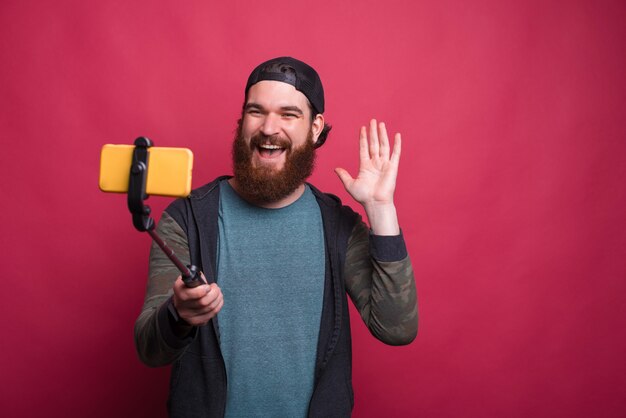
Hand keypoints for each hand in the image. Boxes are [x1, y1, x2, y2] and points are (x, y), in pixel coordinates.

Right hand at [172, 275, 223, 326]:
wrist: (181, 304)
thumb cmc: (187, 290)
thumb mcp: (188, 280)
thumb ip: (196, 278)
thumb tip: (205, 279)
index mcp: (179, 293)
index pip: (193, 294)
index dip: (204, 289)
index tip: (208, 286)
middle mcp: (182, 306)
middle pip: (204, 302)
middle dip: (214, 293)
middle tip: (215, 288)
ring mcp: (189, 316)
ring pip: (210, 308)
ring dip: (218, 298)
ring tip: (218, 293)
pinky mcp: (197, 321)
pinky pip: (213, 313)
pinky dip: (218, 305)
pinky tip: (217, 300)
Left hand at [335, 119, 400, 234]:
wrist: (375, 203)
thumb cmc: (363, 196)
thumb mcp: (350, 184)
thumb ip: (343, 175)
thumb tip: (336, 169)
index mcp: (365, 166)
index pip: (364, 148)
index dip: (363, 138)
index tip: (363, 128)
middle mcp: (375, 163)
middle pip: (374, 144)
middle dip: (373, 133)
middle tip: (372, 121)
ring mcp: (384, 164)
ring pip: (383, 146)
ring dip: (382, 135)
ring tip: (381, 124)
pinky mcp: (392, 167)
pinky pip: (395, 153)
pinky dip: (397, 144)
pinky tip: (397, 135)